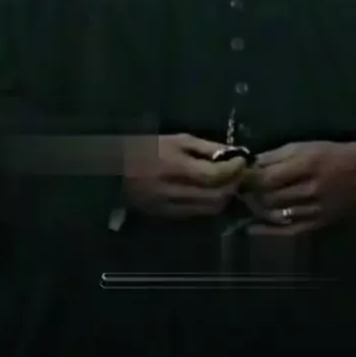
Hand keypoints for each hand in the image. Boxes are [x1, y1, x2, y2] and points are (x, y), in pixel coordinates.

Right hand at [122, 134, 246, 218]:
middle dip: (233, 184)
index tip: (243, 160)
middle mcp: (174, 192)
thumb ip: (206, 148)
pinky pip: (197, 214)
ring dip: (223, 197)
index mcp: (176, 167)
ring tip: (227, 182)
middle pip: (216, 196)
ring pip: (209, 209)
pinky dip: (209, 205)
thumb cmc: (145, 147)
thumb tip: (232, 153)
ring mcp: (170, 208)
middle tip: (239, 172)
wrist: (112, 170)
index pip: (216, 175)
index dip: (234, 169)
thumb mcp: (176, 140)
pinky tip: (210, 192)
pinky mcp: (166, 217)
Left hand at [240, 140, 355, 234]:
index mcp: (306, 164)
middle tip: (240, 189)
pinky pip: (289, 230)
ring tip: (247, 202)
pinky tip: (253, 229)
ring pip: (276, 214)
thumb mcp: (305, 146)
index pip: (268, 176)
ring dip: (257, 209)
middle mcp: (310, 189)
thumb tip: (251, 164)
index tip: (239, 175)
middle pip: (270, 196)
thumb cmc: (332, 154)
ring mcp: (314, 209)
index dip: (249, 178)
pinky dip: (268, 231)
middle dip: (251, 193)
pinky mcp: (317, 223)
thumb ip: (277, 155)